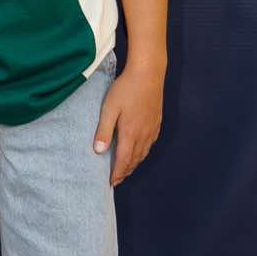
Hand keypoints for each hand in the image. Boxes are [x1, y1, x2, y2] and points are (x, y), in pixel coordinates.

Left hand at [93, 62, 164, 185]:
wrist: (148, 73)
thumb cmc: (126, 88)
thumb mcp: (109, 108)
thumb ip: (104, 130)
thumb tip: (99, 151)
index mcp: (130, 133)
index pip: (123, 160)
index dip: (117, 173)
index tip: (112, 182)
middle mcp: (143, 135)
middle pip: (134, 159)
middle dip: (126, 171)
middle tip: (118, 179)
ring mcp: (152, 129)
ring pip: (144, 153)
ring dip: (135, 163)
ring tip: (127, 168)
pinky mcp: (157, 121)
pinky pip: (150, 144)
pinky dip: (143, 152)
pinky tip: (140, 150)